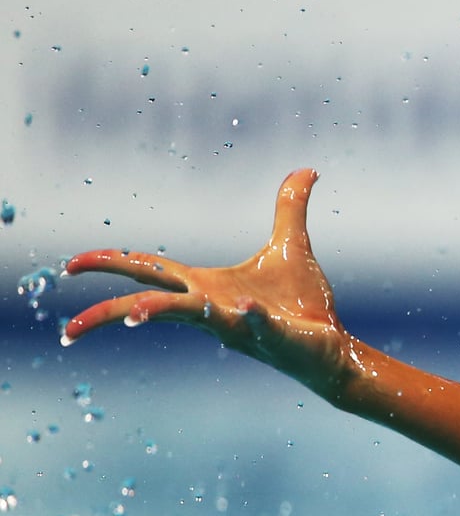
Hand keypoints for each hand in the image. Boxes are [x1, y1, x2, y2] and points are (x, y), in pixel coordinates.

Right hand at [62, 169, 352, 391]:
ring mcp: (240, 324)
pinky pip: (257, 323)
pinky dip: (252, 315)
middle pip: (149, 303)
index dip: (111, 262)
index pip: (148, 271)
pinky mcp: (274, 336)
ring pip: (192, 318)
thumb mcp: (291, 246)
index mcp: (206, 287)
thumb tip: (306, 169)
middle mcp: (212, 309)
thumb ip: (290, 207)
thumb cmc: (303, 304)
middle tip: (70, 327)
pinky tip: (246, 306)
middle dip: (109, 310)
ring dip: (163, 313)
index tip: (71, 264)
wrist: (334, 346)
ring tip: (133, 314)